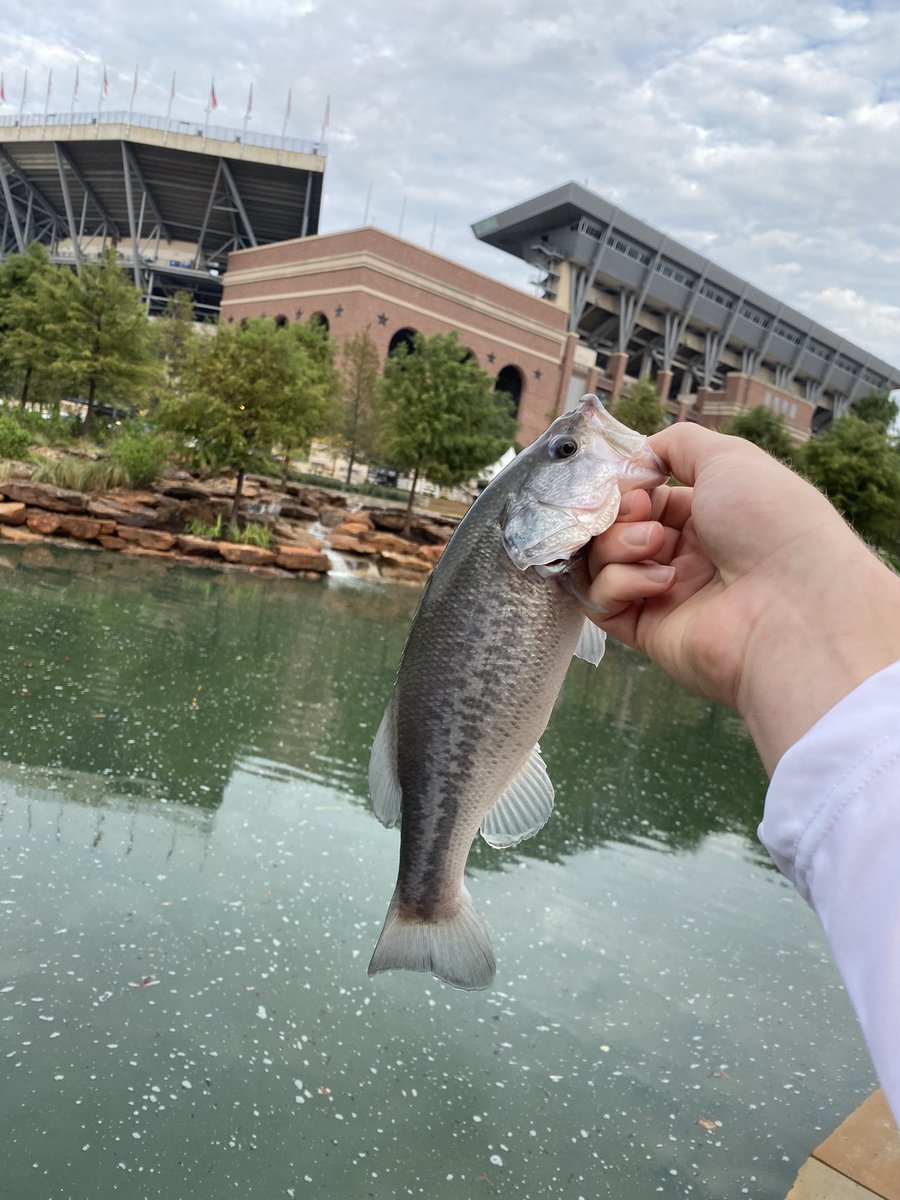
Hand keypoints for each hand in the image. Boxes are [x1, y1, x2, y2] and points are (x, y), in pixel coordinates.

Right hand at [587, 422, 899, 772]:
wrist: (794, 602)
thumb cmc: (771, 522)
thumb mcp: (729, 458)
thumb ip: (678, 444)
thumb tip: (640, 458)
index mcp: (707, 517)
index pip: (645, 497)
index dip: (630, 485)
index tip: (638, 482)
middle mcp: (685, 555)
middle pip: (616, 527)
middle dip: (619, 512)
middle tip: (642, 511)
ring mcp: (664, 594)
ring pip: (602, 561)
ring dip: (617, 543)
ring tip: (653, 544)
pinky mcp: (647, 631)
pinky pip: (603, 602)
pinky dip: (619, 583)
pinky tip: (661, 582)